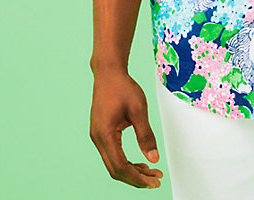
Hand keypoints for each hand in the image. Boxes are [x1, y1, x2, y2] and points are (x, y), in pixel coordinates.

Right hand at [90, 70, 163, 188]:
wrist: (108, 72)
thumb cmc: (123, 87)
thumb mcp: (139, 110)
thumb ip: (146, 135)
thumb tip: (154, 159)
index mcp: (105, 135)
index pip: (120, 167)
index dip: (138, 178)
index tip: (155, 181)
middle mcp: (97, 139)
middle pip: (115, 170)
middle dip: (136, 178)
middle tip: (156, 179)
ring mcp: (97, 136)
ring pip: (113, 163)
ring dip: (131, 170)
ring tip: (151, 171)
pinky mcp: (100, 133)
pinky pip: (112, 154)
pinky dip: (125, 161)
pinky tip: (139, 161)